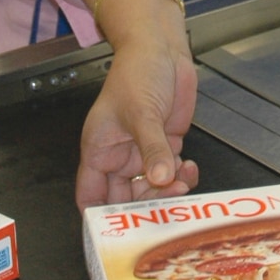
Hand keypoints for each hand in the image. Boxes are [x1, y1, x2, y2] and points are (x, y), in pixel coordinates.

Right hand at [75, 36, 199, 209]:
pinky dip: (181, 176)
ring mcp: (143, 151)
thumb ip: (151, 147)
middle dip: (144, 207)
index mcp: (99, 150)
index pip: (90, 197)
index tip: (119, 231)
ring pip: (151, 189)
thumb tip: (158, 177)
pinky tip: (189, 168)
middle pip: (124, 200)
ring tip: (180, 183)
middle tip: (164, 207)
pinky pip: (171, 172)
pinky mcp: (165, 144)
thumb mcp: (141, 111)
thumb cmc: (136, 70)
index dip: (101, 218)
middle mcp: (119, 155)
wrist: (162, 49)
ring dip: (167, 192)